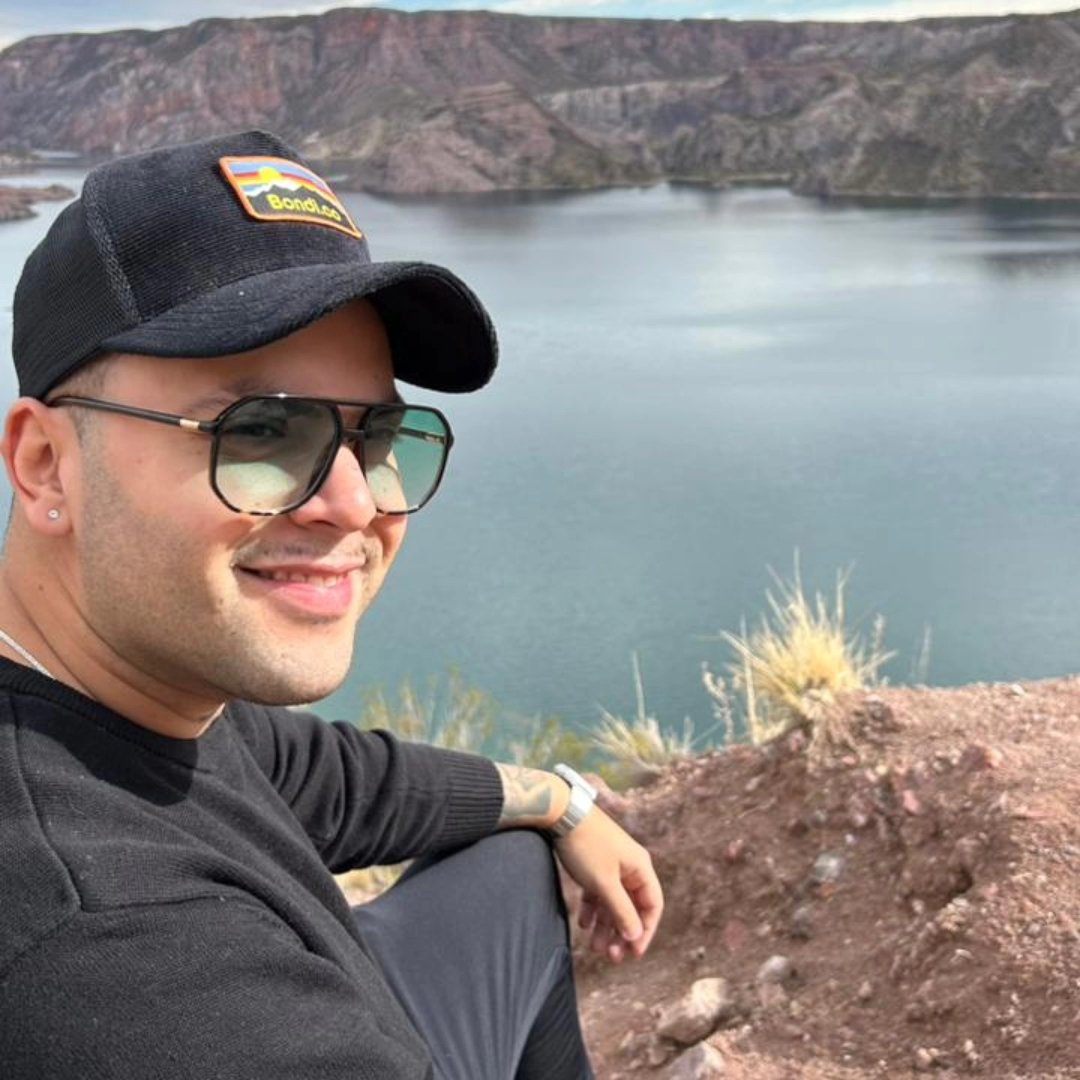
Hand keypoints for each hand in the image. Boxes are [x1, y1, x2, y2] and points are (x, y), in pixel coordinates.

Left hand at [552, 807, 662, 963]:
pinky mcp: (595, 864)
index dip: (645, 931)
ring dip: (606, 925)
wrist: (560, 813)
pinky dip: (593, 908)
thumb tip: (636, 935)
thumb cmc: (586, 846)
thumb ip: (621, 911)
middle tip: (611, 956)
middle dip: (622, 932)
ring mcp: (612, 865)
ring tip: (594, 947)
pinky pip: (599, 892)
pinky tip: (584, 923)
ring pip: (614, 902)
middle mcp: (630, 867)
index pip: (652, 906)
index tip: (633, 953)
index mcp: (640, 868)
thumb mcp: (604, 883)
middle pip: (632, 907)